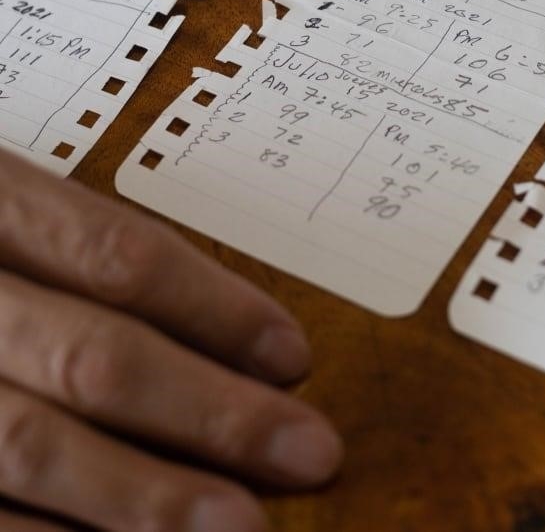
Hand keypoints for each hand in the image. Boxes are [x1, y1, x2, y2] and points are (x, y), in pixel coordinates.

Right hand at [0, 147, 341, 530]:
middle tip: (308, 452)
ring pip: (26, 450)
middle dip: (208, 414)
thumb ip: (72, 248)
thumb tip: (231, 334)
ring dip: (140, 502)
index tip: (294, 355)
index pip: (113, 254)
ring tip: (239, 529)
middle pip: (90, 359)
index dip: (212, 308)